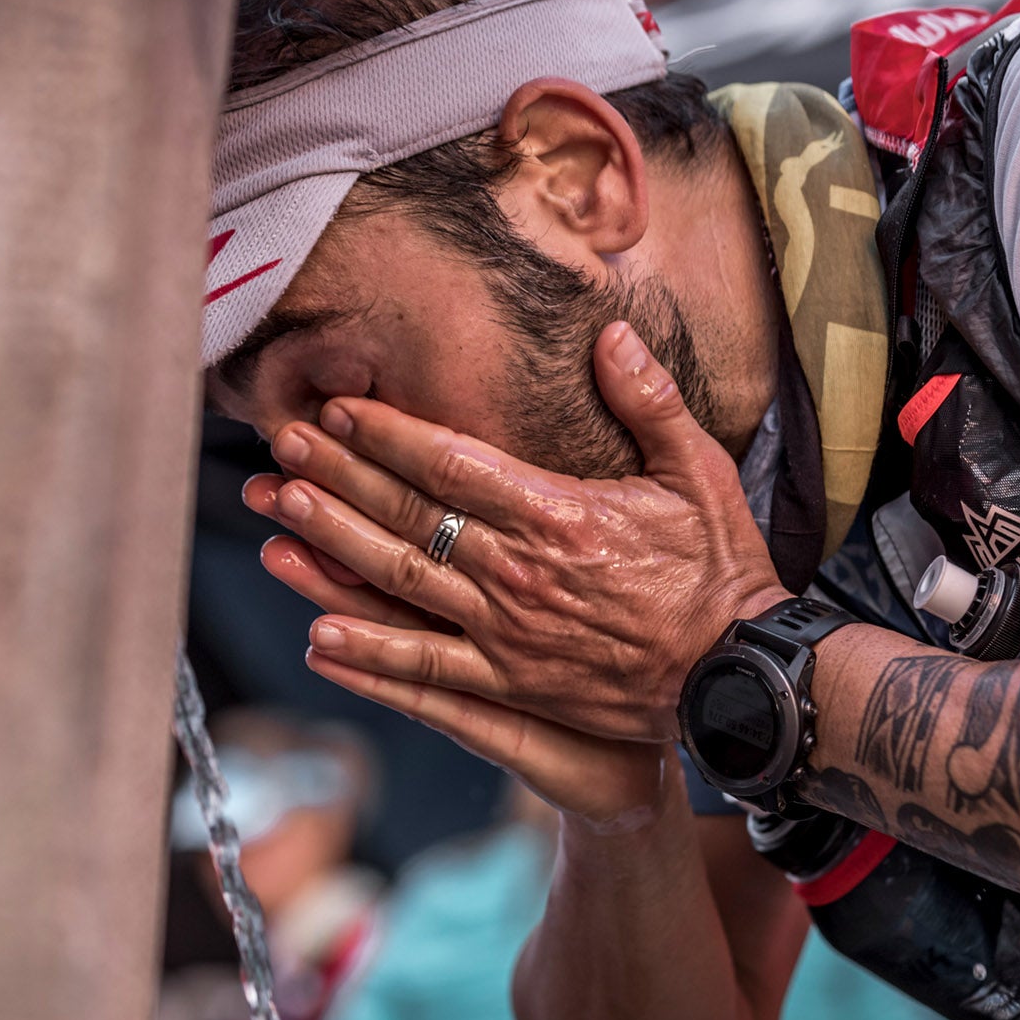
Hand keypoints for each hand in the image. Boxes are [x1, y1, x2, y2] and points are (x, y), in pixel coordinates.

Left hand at [245, 321, 790, 741]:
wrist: (738, 676)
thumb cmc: (721, 571)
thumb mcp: (700, 471)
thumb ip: (649, 401)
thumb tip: (609, 333)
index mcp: (557, 512)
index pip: (451, 462)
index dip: (387, 434)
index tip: (339, 410)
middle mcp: (518, 571)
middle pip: (409, 514)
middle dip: (338, 476)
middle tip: (281, 447)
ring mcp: (509, 633)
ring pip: (402, 582)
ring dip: (334, 546)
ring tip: (280, 515)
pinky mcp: (513, 686)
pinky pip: (426, 669)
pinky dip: (370, 653)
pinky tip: (318, 634)